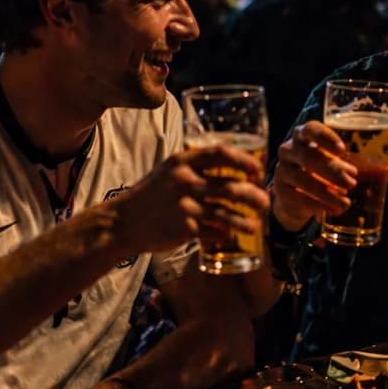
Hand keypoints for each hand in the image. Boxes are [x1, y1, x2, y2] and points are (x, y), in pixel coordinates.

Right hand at [112, 145, 268, 257]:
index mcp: (183, 162)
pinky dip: (223, 233)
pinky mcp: (184, 229)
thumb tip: (233, 171)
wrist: (123, 222)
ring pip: (227, 212)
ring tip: (254, 226)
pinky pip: (214, 231)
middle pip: (231, 186)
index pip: (222, 153)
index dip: (245, 161)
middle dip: (254, 196)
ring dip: (244, 221)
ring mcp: (185, 206)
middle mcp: (185, 181)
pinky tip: (228, 235)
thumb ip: (196, 167)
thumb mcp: (169, 171)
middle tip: (264, 202)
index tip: (257, 171)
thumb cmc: (151, 196)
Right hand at [273, 119, 387, 233]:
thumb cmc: (328, 171)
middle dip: (330, 169)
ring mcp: (282, 170)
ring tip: (345, 201)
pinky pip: (295, 197)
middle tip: (352, 181)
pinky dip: (315, 204)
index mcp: (307, 134)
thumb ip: (372, 158)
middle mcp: (290, 148)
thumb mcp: (349, 163)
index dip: (325, 137)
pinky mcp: (280, 191)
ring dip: (324, 190)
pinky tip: (331, 210)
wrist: (301, 196)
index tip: (342, 149)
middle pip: (306, 154)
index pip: (311, 128)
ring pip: (300, 177)